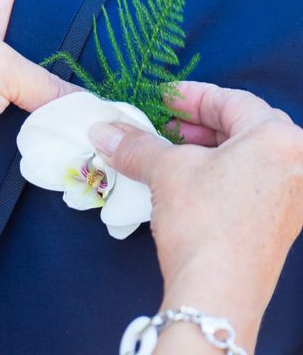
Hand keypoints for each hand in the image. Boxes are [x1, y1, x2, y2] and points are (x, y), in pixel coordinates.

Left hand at [0, 0, 77, 263]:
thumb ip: (47, 81)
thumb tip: (84, 102)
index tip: (100, 5)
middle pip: (40, 39)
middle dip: (69, 51)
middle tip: (112, 54)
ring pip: (40, 80)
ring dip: (62, 90)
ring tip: (103, 87)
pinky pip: (34, 111)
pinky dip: (52, 117)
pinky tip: (80, 115)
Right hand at [89, 81, 302, 352]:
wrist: (217, 292)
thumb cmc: (202, 221)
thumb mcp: (166, 171)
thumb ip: (136, 144)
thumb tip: (104, 130)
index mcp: (278, 138)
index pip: (232, 100)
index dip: (190, 96)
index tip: (161, 98)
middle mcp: (297, 163)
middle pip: (244, 126)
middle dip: (199, 123)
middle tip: (165, 125)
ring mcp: (293, 195)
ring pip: (248, 155)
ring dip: (208, 148)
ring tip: (172, 152)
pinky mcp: (281, 222)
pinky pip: (251, 180)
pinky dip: (220, 172)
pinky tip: (190, 181)